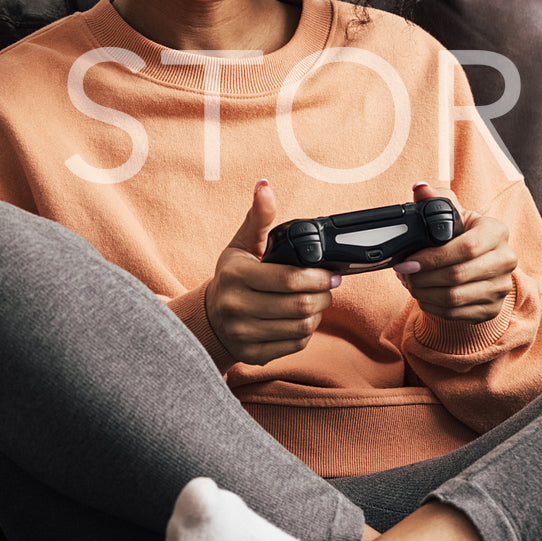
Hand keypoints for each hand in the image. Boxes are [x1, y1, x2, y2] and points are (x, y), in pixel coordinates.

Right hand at [206, 180, 339, 365]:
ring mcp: (243, 334)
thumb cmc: (232, 276)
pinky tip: (300, 320)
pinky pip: (295, 344)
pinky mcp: (252, 354)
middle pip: (300, 306)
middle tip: (327, 288)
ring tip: (315, 302)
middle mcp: (236, 307)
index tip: (332, 274)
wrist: (210, 317)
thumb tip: (264, 186)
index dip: (319, 277)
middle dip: (323, 296)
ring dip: (317, 314)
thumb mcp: (242, 245)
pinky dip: (305, 332)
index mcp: (236, 276)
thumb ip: (259, 217)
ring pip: (301, 327)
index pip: (290, 280)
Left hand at [394, 182, 515, 323]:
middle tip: (404, 273)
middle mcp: (506, 260)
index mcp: (497, 231)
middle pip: (458, 275)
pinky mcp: (492, 308)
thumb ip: (434, 200)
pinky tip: (423, 296)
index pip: (467, 248)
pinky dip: (433, 307)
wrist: (479, 262)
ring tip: (410, 284)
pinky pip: (457, 314)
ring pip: (455, 298)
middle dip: (423, 277)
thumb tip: (420, 188)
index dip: (432, 257)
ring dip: (425, 293)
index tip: (408, 261)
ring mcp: (501, 287)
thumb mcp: (451, 213)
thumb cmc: (461, 234)